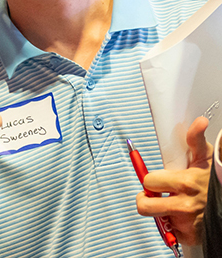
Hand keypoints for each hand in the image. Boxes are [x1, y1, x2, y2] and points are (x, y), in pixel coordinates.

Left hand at [137, 116, 212, 244]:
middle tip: (152, 195)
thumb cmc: (217, 181)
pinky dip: (175, 226)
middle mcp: (184, 205)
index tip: (155, 180)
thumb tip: (199, 121)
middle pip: (144, 206)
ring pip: (158, 219)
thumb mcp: (207, 157)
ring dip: (162, 212)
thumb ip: (196, 139)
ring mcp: (187, 223)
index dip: (151, 179)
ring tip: (172, 205)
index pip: (148, 181)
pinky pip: (172, 233)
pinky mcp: (192, 237)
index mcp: (184, 183)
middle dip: (145, 200)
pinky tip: (183, 217)